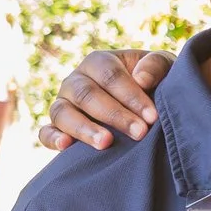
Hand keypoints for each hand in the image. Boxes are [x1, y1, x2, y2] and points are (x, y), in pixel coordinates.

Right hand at [38, 49, 172, 151]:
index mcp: (99, 62)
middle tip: (140, 133)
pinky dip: (52, 138)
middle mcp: (76, 81)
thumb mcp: (164, 68)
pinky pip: (46, 132)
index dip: (131, 95)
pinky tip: (65, 147)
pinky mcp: (58, 127)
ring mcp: (64, 104)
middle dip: (114, 114)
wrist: (147, 107)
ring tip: (106, 143)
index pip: (109, 75)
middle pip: (86, 94)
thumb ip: (156, 65)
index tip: (152, 116)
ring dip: (84, 128)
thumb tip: (141, 79)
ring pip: (62, 112)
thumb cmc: (156, 83)